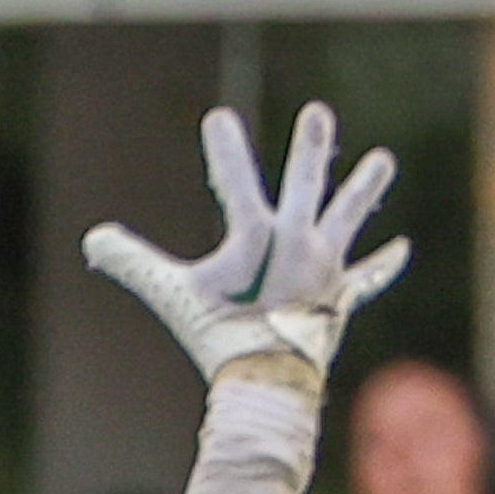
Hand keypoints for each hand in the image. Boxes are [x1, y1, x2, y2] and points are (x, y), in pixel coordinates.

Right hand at [83, 103, 407, 385]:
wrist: (270, 381)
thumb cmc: (218, 334)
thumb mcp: (170, 295)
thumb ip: (133, 264)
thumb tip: (93, 239)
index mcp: (260, 236)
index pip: (234, 181)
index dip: (225, 149)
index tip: (218, 117)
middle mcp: (301, 243)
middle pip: (307, 184)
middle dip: (310, 146)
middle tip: (318, 112)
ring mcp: (326, 269)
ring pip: (348, 218)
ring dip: (365, 188)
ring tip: (384, 159)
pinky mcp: (339, 298)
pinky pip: (366, 277)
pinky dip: (384, 263)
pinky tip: (402, 247)